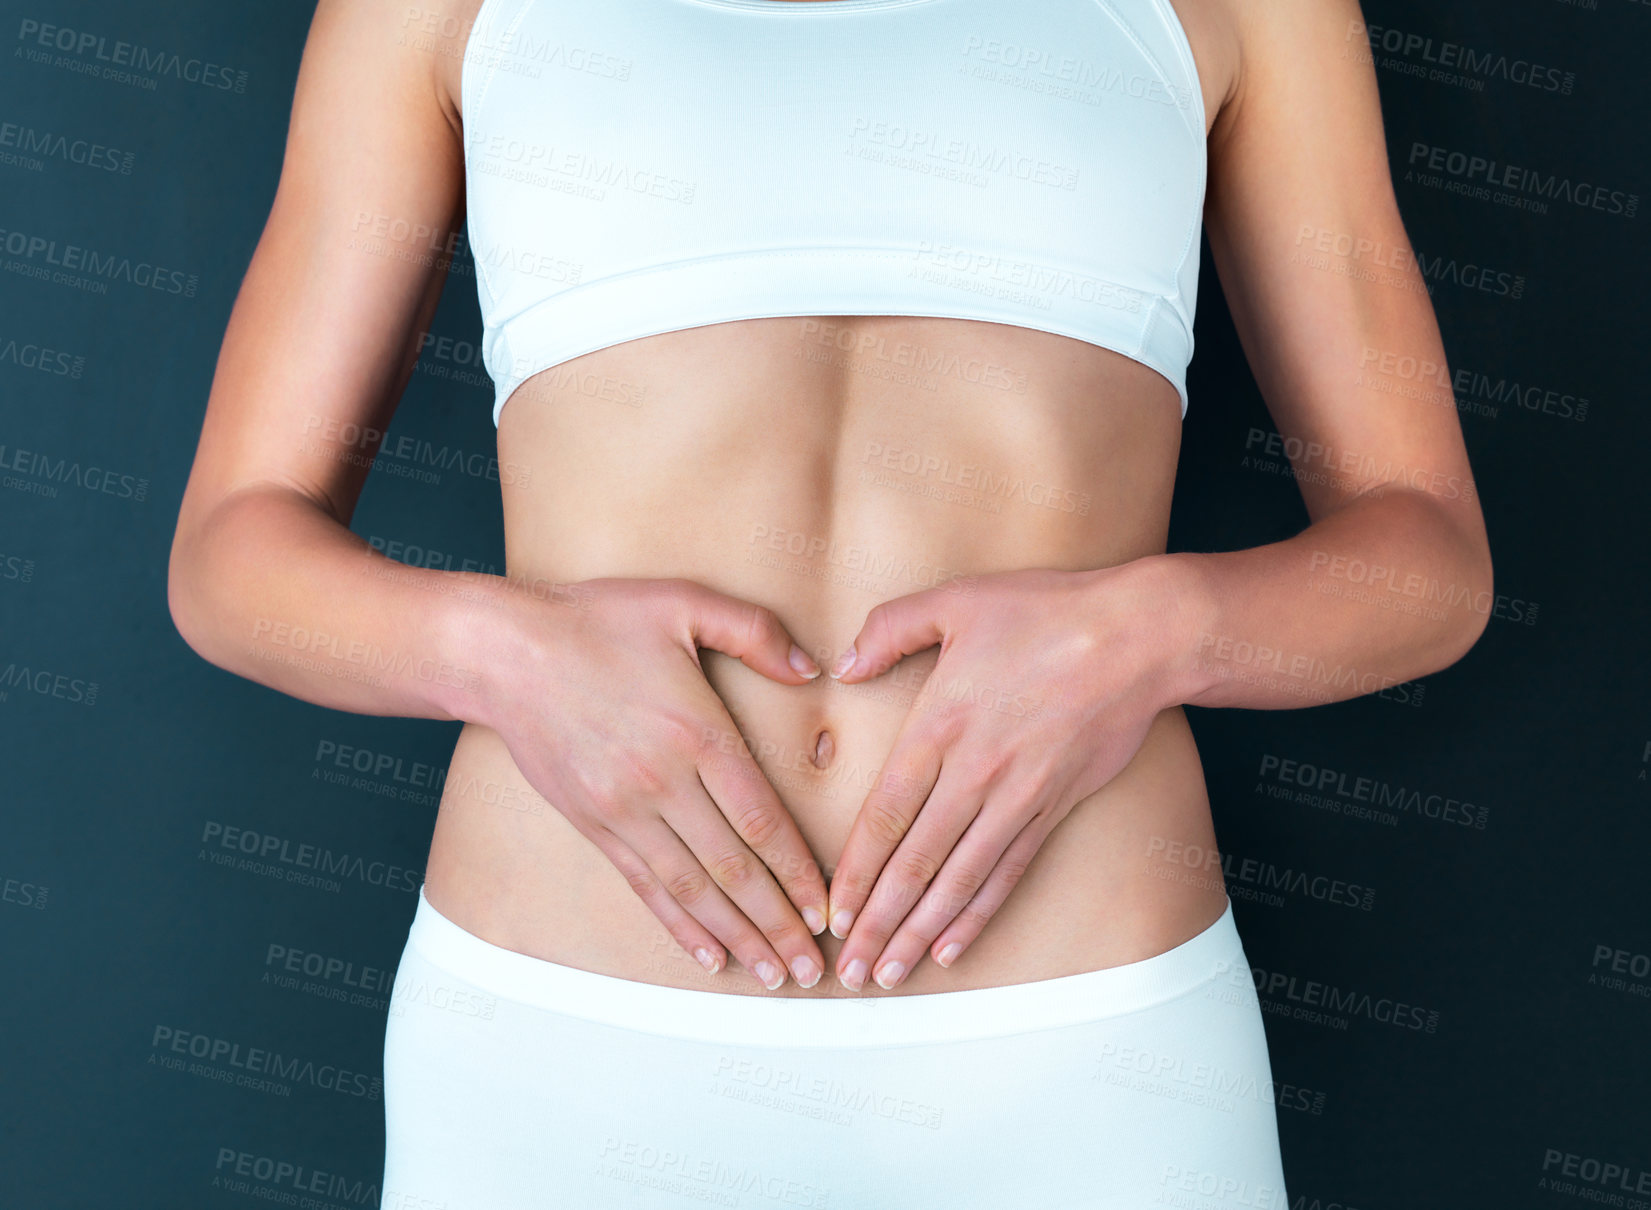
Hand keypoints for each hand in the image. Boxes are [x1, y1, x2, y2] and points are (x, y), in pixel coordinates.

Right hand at [478, 576, 829, 989]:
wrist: (504, 652)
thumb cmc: (597, 620)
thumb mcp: (684, 603)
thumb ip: (754, 631)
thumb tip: (812, 668)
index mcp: (697, 731)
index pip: (761, 819)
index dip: (798, 871)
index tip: (828, 909)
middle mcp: (663, 781)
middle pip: (734, 869)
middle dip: (780, 924)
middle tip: (813, 969)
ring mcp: (624, 809)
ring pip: (692, 889)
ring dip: (738, 938)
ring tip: (773, 975)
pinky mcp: (594, 825)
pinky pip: (645, 886)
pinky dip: (679, 926)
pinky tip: (709, 956)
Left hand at [823, 560, 1189, 990]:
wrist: (1139, 636)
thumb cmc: (1046, 611)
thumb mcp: (956, 600)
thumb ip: (890, 629)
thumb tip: (843, 666)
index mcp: (940, 724)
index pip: (887, 814)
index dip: (856, 871)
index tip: (833, 913)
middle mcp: (975, 772)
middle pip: (916, 862)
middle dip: (879, 922)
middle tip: (852, 970)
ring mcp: (1018, 795)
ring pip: (960, 880)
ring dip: (921, 931)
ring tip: (891, 974)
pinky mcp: (1054, 806)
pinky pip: (1008, 872)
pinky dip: (978, 914)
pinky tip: (953, 946)